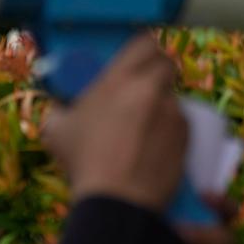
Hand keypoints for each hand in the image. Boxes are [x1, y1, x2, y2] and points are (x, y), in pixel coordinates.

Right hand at [43, 34, 186, 212]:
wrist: (118, 201)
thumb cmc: (84, 164)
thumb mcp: (57, 130)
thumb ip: (62, 108)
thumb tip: (63, 105)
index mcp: (118, 81)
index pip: (144, 42)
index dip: (143, 49)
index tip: (137, 60)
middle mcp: (150, 90)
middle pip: (166, 64)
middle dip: (157, 73)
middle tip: (143, 90)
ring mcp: (172, 112)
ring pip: (173, 95)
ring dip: (162, 104)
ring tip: (143, 128)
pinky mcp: (187, 134)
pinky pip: (181, 121)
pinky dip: (171, 128)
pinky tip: (154, 146)